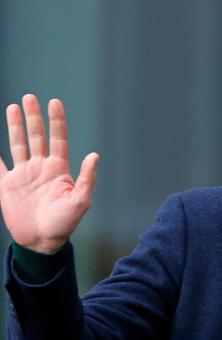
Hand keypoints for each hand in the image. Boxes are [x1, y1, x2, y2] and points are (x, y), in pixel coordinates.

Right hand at [0, 94, 98, 252]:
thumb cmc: (65, 223)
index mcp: (58, 169)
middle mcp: (40, 167)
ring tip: (13, 107)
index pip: (58, 139)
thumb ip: (86, 178)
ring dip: (15, 126)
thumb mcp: (80, 201)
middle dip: (33, 117)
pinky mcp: (7, 184)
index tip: (54, 102)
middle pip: (37, 136)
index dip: (57, 121)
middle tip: (29, 98)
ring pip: (18, 144)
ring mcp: (23, 174)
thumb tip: (94, 155)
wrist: (42, 241)